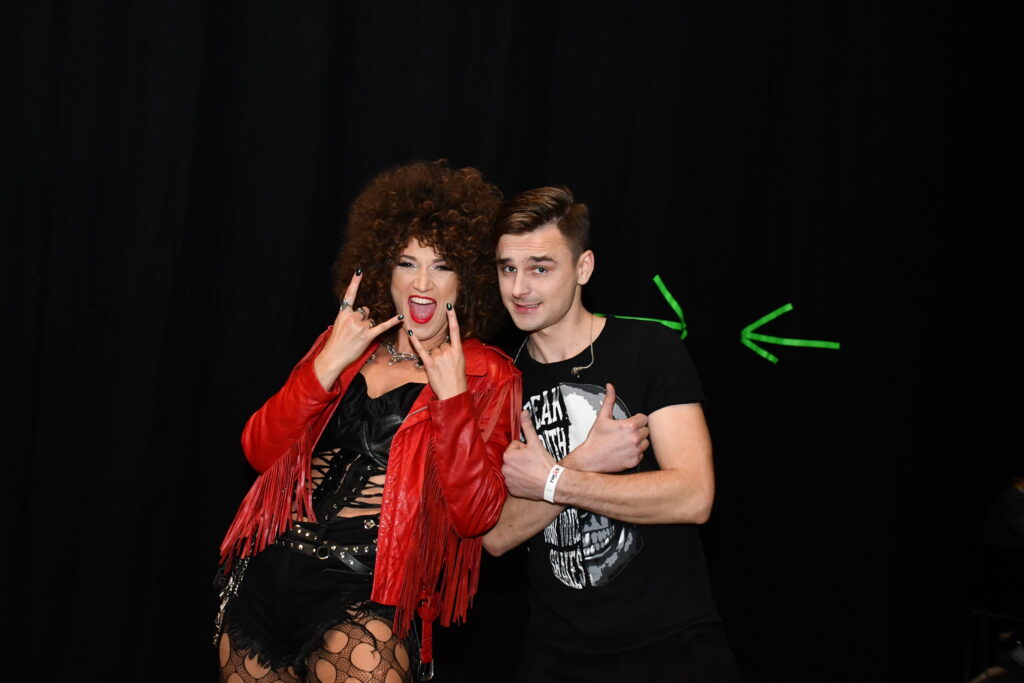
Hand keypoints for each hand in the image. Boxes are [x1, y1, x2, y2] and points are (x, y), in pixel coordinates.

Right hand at [313, 270, 402, 387]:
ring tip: (358, 337)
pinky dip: (392, 322)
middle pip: (365, 311)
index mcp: (343, 313)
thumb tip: (363, 313)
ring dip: (368, 328)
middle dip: (363, 319)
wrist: (333, 357)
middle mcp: (351, 317)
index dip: (355, 283)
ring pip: (371, 320)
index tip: (360, 271)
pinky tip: (401, 318)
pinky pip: (382, 327)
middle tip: (355, 331)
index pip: (349, 295)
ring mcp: (359, 327)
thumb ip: (349, 317)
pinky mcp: (367, 336)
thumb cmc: (336, 343)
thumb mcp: (338, 325)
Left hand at [406, 303, 466, 399]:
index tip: (449, 306)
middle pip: (441, 344)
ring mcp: (438, 357)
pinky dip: (415, 341)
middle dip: (442, 354)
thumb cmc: (457, 379)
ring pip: (433, 350)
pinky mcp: (429, 364)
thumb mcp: (460, 362)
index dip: (452, 317)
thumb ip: (453, 351)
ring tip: (440, 370)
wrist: (453, 393)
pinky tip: (410, 332)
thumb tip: (445, 346)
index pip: (455, 330)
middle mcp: (448, 351)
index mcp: (458, 350)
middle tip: (446, 366)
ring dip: (434, 358)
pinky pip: (421, 350)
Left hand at [501, 410, 557, 500]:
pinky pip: (515, 482)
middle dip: (522, 459)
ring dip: (521, 469)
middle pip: (513, 458)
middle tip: (533, 463)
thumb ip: (527, 427)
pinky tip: (530, 480)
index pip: (515, 447)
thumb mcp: (535, 442)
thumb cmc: (544, 464)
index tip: (533, 455)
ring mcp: (508, 481)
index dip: (525, 449)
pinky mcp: (513, 490)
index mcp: (508, 456)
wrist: (552, 484)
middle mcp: (505, 469)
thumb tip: (523, 412)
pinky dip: (521, 481)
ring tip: (533, 472)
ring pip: (514, 470)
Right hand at [572, 383, 648, 472]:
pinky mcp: (634, 461)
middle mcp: (634, 438)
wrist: (590, 459)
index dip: (637, 420)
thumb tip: (610, 387)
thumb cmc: (595, 439)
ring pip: (645, 442)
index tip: (629, 423)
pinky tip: (625, 451)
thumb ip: (609, 400)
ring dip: (638, 441)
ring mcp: (635, 451)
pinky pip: (642, 454)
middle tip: (625, 433)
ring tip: (625, 442)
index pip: (644, 419)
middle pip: (646, 430)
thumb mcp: (602, 417)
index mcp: (629, 426)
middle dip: (637, 430)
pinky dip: (635, 453)